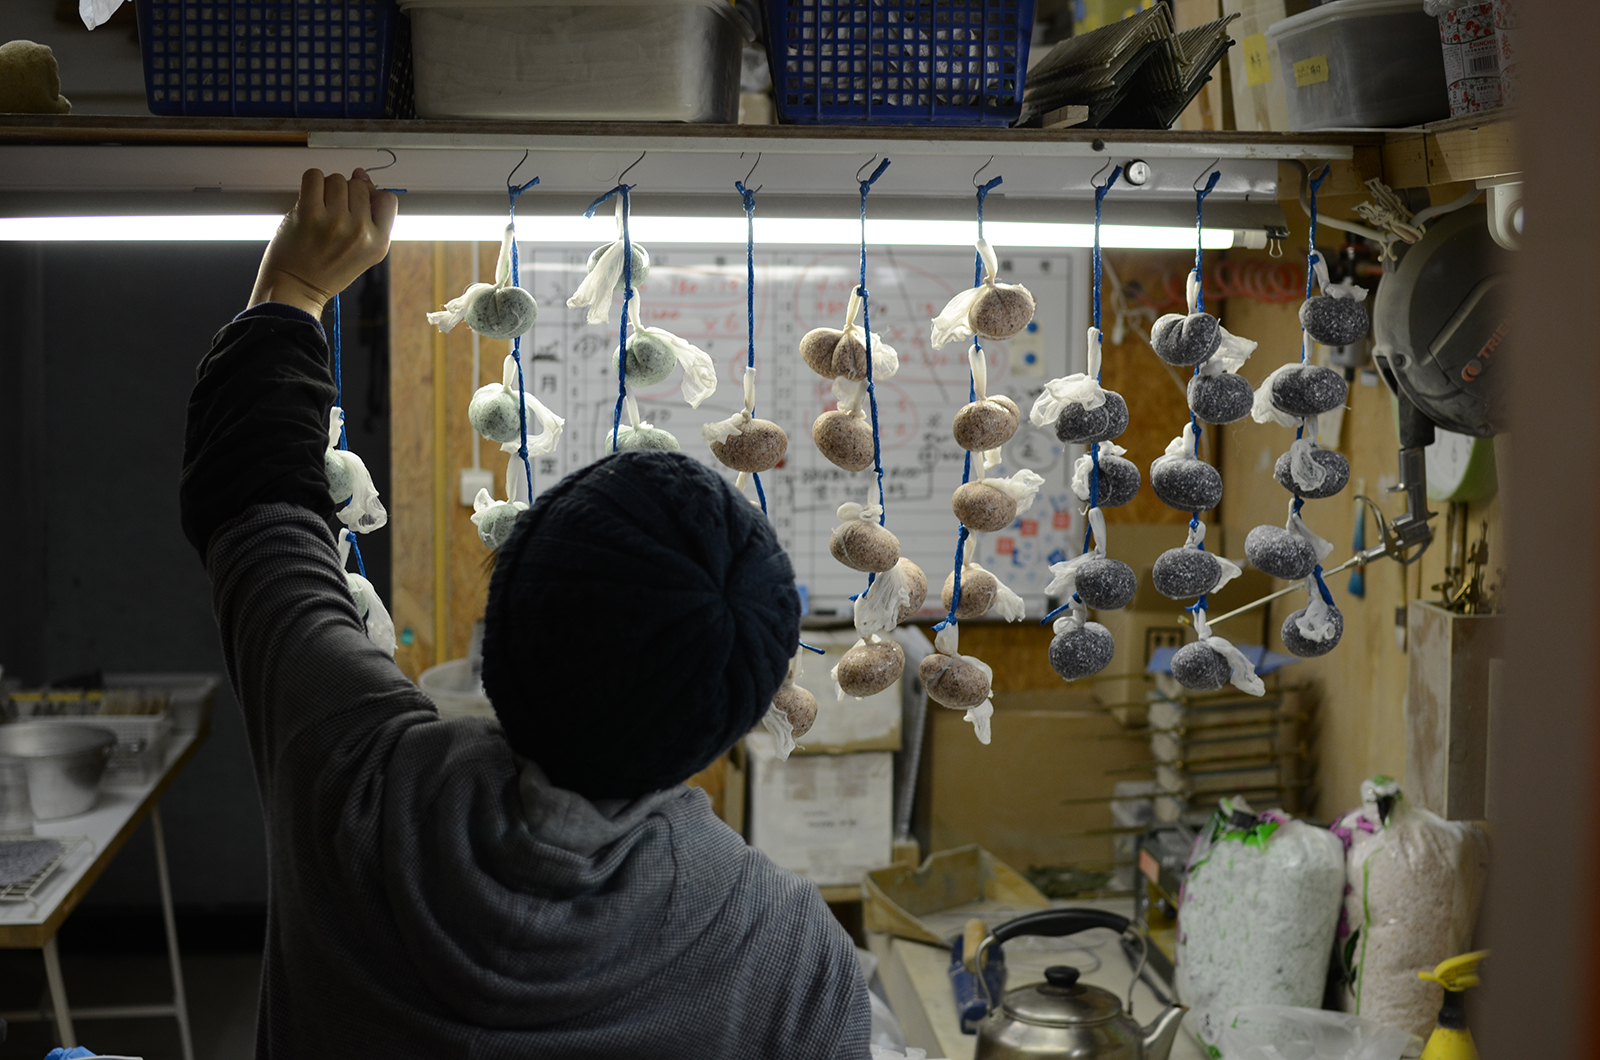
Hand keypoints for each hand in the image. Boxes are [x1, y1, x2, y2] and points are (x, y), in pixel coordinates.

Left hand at [249, 168, 397, 317]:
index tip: (357, 205)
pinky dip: (311, 182)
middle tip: (332, 215)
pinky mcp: (309, 213)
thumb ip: (369, 216)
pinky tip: (308, 200)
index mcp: (379, 243)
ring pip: (337, 179)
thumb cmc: (326, 269)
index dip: (372, 197)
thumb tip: (361, 174)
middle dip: (345, 195)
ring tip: (319, 210)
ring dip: (326, 189)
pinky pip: (315, 176)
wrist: (296, 286)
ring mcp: (335, 221)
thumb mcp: (363, 251)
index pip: (388, 199)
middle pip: (359, 186)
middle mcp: (361, 231)